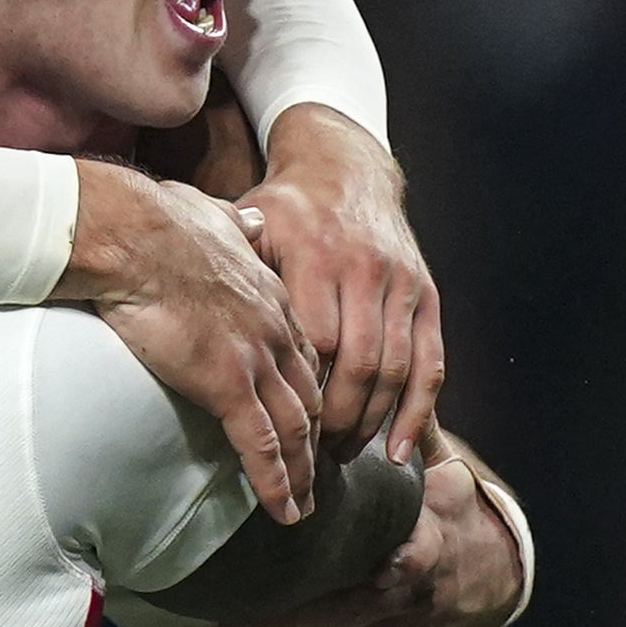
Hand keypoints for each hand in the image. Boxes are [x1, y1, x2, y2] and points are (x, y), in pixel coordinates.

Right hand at [61, 159, 323, 519]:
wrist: (135, 234)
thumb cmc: (158, 221)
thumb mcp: (214, 214)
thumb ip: (236, 225)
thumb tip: (247, 220)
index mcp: (271, 296)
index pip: (304, 356)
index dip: (311, 391)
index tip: (313, 418)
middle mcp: (274, 331)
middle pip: (310, 398)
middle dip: (317, 441)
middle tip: (319, 474)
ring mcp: (255, 360)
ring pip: (295, 429)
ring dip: (302, 473)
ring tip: (305, 506)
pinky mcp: (227, 383)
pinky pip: (261, 445)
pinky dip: (276, 482)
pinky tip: (284, 510)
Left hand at [196, 448, 530, 626]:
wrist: (499, 577)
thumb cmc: (452, 510)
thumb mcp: (443, 469)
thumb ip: (407, 434)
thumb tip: (368, 374)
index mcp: (426, 540)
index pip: (410, 549)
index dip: (393, 560)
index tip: (366, 557)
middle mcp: (412, 596)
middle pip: (347, 612)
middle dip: (283, 622)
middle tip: (222, 622)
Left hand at [232, 104, 443, 463]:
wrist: (344, 168)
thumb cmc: (287, 209)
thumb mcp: (253, 227)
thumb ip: (235, 275)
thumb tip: (195, 319)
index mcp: (319, 257)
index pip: (314, 343)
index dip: (299, 392)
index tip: (277, 428)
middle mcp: (367, 271)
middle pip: (357, 364)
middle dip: (336, 420)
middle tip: (311, 457)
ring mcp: (402, 284)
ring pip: (395, 370)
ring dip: (372, 423)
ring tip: (342, 456)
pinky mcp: (426, 295)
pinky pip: (430, 363)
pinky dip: (417, 410)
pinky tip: (399, 448)